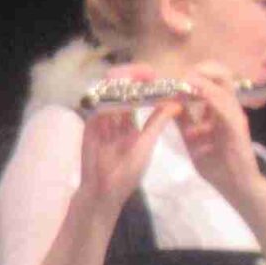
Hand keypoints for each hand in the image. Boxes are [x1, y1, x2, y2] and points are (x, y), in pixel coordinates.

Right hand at [76, 80, 175, 220]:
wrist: (102, 192)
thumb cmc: (126, 174)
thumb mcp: (145, 147)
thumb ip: (156, 124)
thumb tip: (175, 103)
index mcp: (133, 124)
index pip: (140, 97)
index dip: (148, 85)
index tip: (158, 76)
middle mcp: (118, 119)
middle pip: (124, 91)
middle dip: (133, 78)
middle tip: (144, 72)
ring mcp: (103, 121)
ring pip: (110, 95)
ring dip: (120, 84)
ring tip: (131, 76)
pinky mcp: (90, 125)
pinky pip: (97, 106)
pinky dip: (106, 97)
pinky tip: (115, 90)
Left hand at [171, 64, 260, 206]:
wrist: (236, 186)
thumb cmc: (217, 165)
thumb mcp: (193, 140)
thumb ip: (184, 122)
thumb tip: (168, 105)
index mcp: (219, 109)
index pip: (211, 80)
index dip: (194, 74)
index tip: (172, 76)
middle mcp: (229, 108)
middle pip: (221, 76)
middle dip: (201, 70)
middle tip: (180, 74)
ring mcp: (235, 116)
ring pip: (224, 86)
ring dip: (203, 80)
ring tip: (184, 81)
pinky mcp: (238, 127)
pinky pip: (225, 107)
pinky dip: (210, 97)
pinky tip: (195, 94)